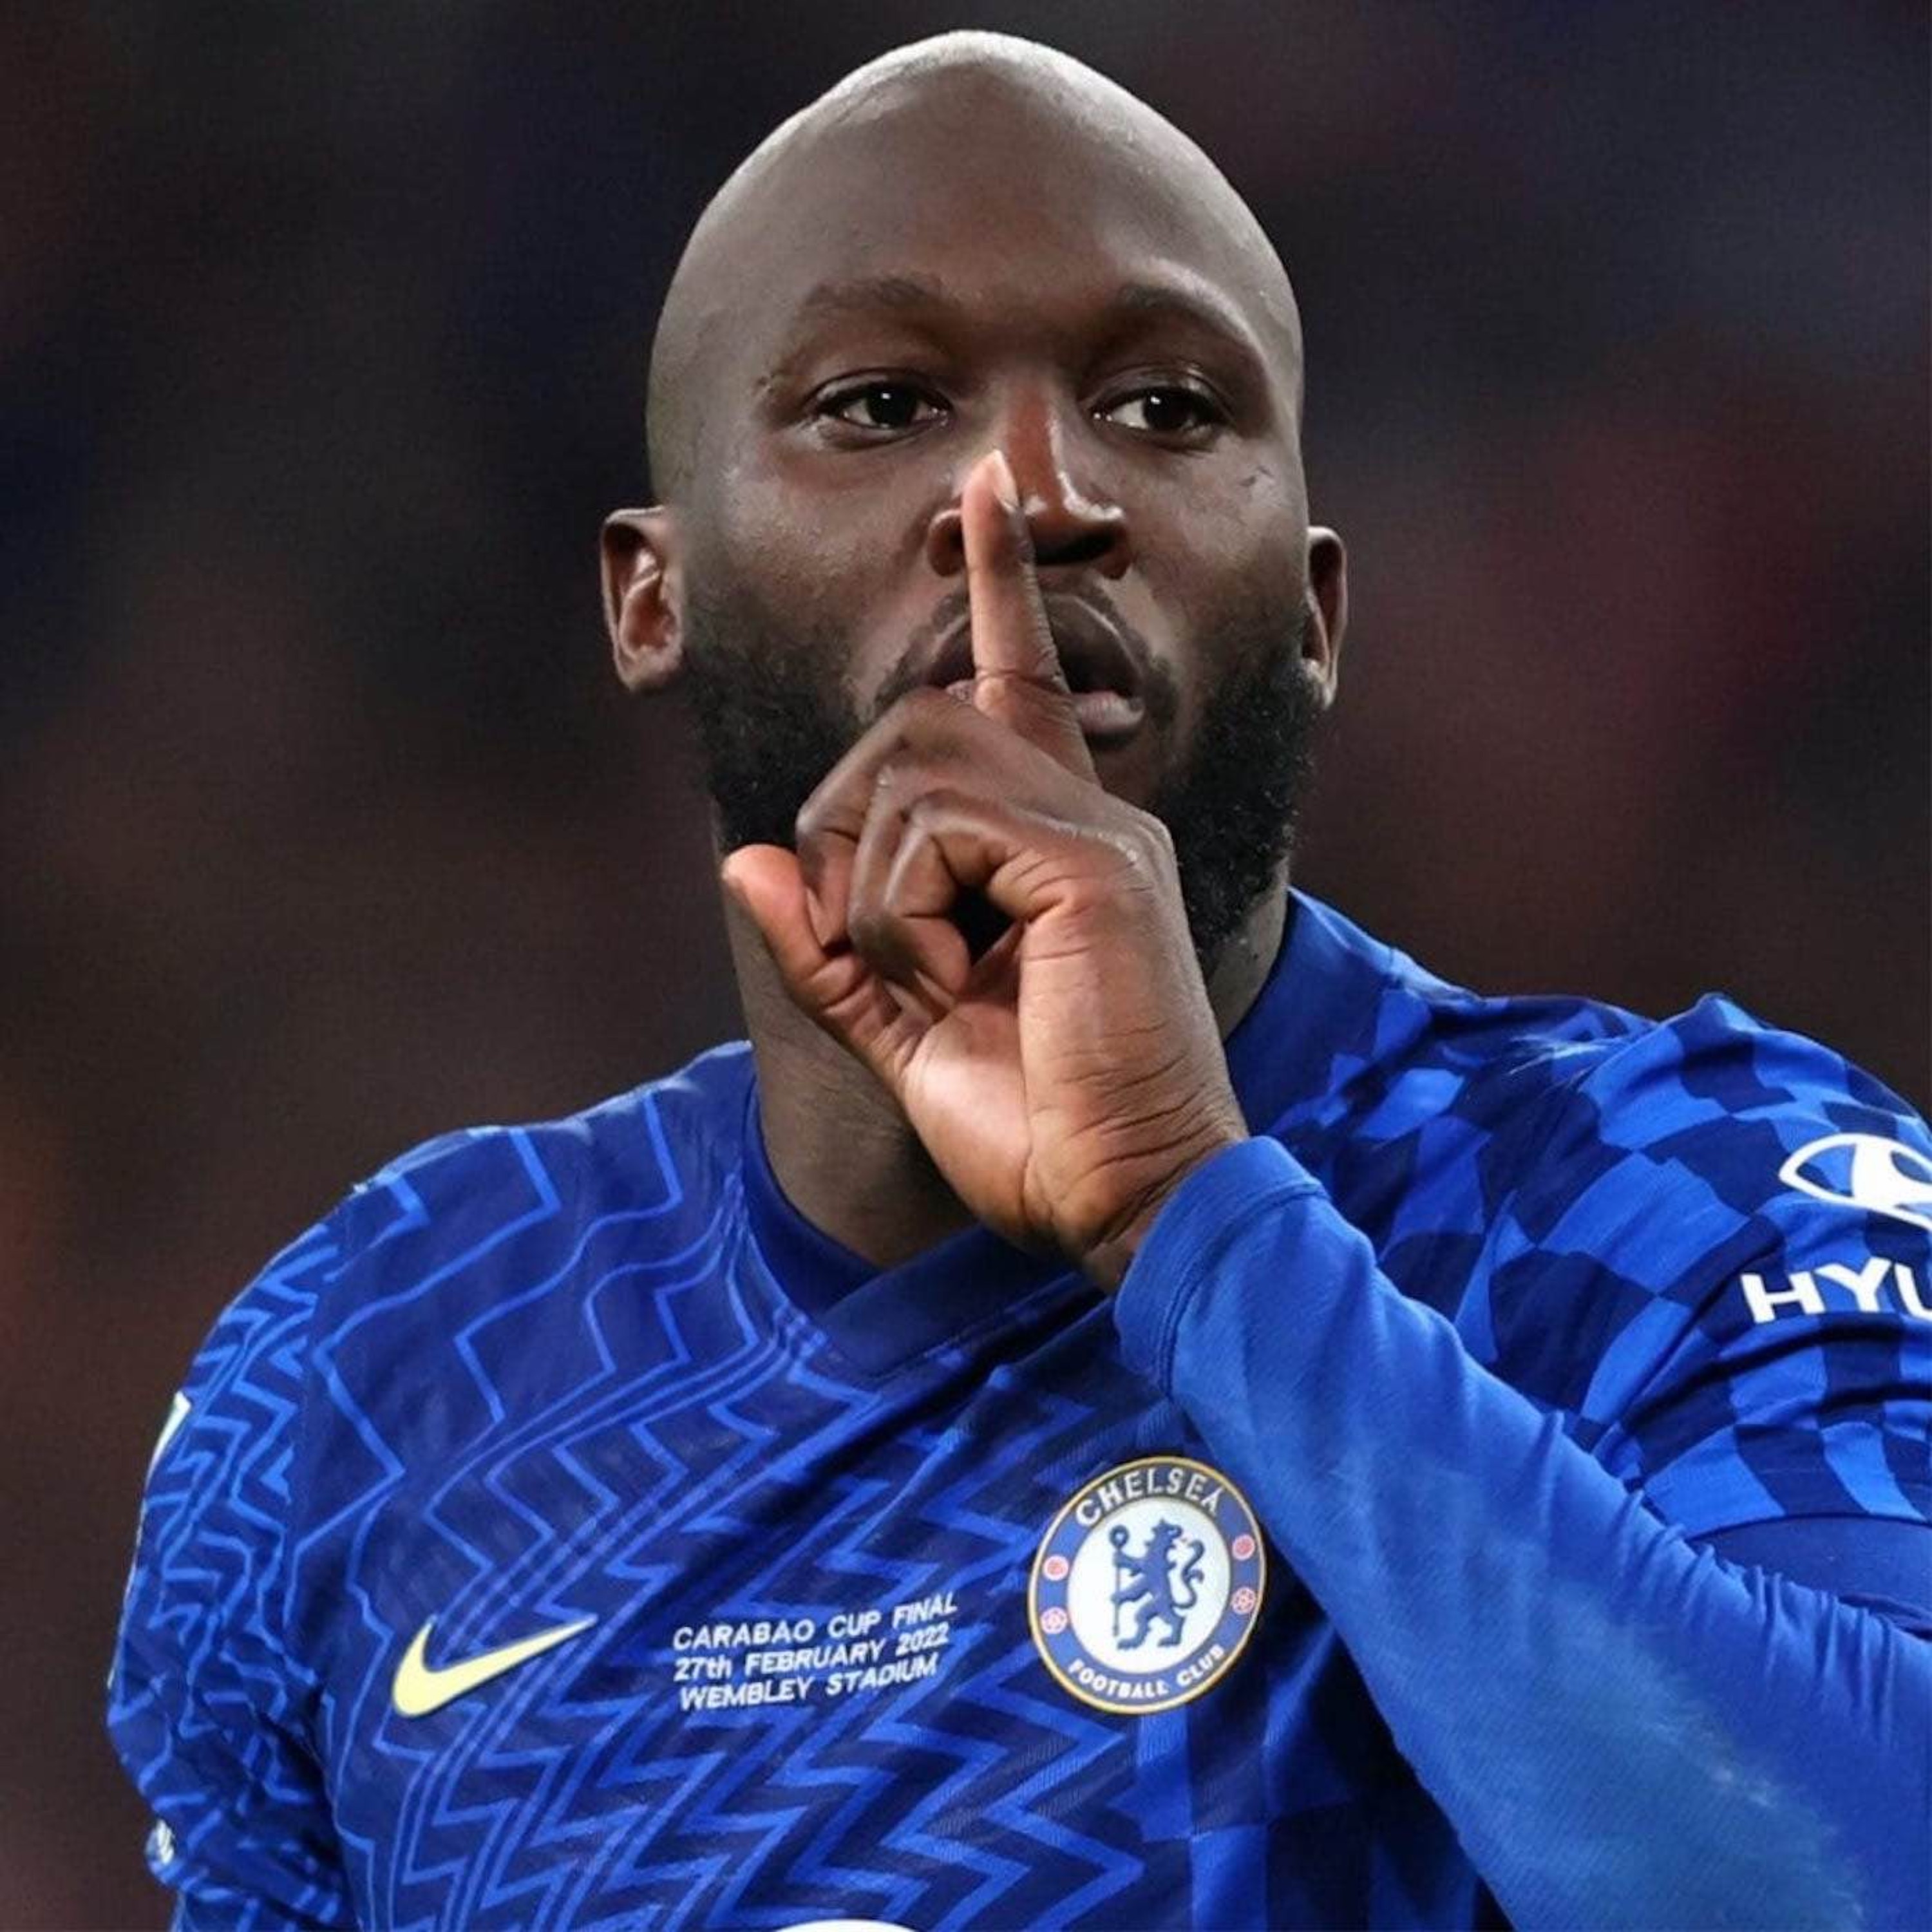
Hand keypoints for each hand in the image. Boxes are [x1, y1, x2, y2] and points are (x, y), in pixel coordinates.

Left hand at [723, 450, 1247, 1285]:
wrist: (1129, 1201)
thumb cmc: (1037, 1129)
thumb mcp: (906, 1034)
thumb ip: (826, 949)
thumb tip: (743, 861)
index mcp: (1055, 838)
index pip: (1017, 680)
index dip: (999, 582)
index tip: (984, 488)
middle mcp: (1083, 809)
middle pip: (912, 725)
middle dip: (847, 828)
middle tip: (888, 951)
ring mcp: (1094, 828)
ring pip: (909, 767)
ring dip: (874, 889)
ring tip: (936, 982)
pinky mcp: (1092, 864)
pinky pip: (934, 831)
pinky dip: (901, 916)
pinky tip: (955, 983)